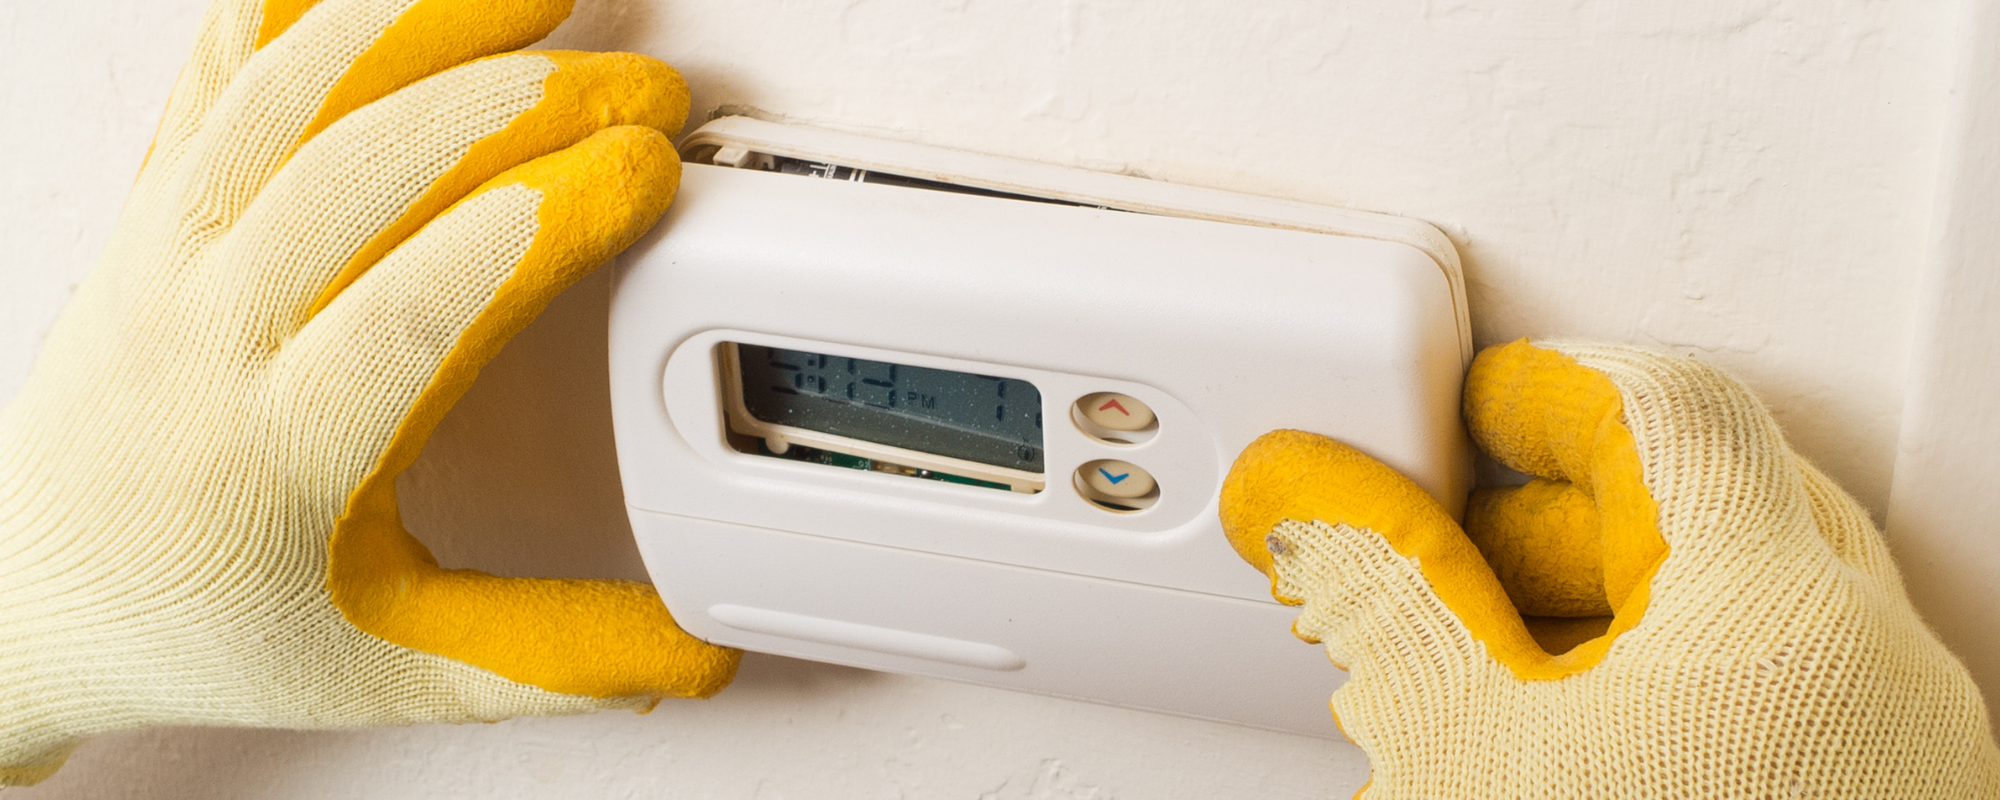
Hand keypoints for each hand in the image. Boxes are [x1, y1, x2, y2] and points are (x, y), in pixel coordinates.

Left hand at [0, 0, 737, 784]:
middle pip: (361, 171)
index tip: (645, 176)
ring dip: (427, 25)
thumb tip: (693, 652)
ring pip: (288, 95)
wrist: (32, 593)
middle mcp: (209, 332)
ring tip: (547, 0)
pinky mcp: (153, 201)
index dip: (543, 222)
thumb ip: (554, 657)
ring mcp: (168, 250)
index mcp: (280, 455)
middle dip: (522, 105)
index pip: (418, 306)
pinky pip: (220, 70)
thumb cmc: (202, 624)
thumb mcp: (393, 668)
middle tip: (642, 92)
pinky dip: (310, 7)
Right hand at [1221, 340, 1999, 796]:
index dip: (1542, 389)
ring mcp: (1898, 753)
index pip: (1665, 407)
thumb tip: (1311, 500)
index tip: (1461, 411)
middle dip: (1555, 508)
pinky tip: (1572, 751)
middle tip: (1441, 543)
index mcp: (1784, 614)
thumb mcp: (1463, 753)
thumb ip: (1380, 598)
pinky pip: (1777, 691)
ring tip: (1485, 663)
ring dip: (1604, 599)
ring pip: (1747, 599)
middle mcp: (1874, 667)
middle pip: (1713, 497)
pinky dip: (1665, 680)